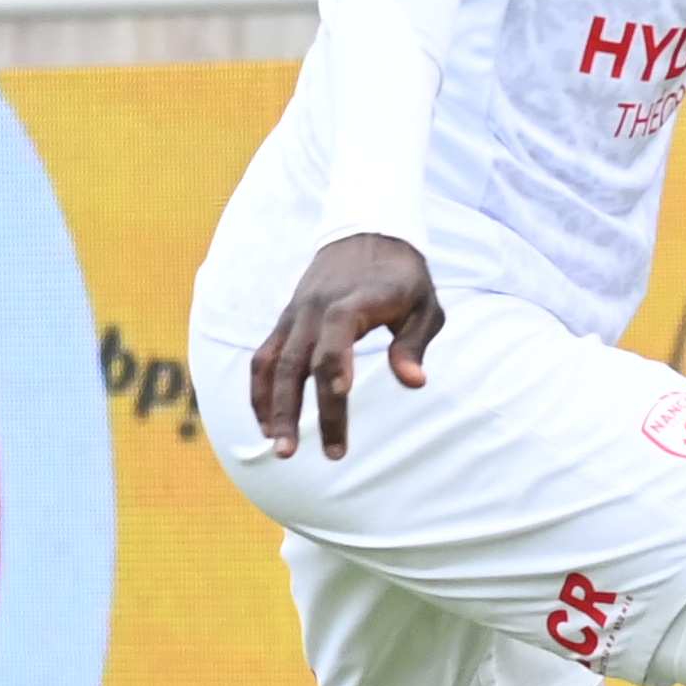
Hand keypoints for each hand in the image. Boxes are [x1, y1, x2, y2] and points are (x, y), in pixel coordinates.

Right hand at [249, 230, 439, 457]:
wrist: (367, 233)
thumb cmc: (404, 277)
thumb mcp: (425, 304)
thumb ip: (414, 344)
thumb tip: (414, 383)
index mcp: (355, 300)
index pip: (337, 331)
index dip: (336, 361)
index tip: (341, 394)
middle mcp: (316, 308)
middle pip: (301, 360)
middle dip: (299, 408)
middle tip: (302, 453)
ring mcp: (295, 315)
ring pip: (273, 363)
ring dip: (272, 407)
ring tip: (279, 449)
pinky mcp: (285, 321)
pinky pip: (264, 358)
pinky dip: (261, 391)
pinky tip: (268, 425)